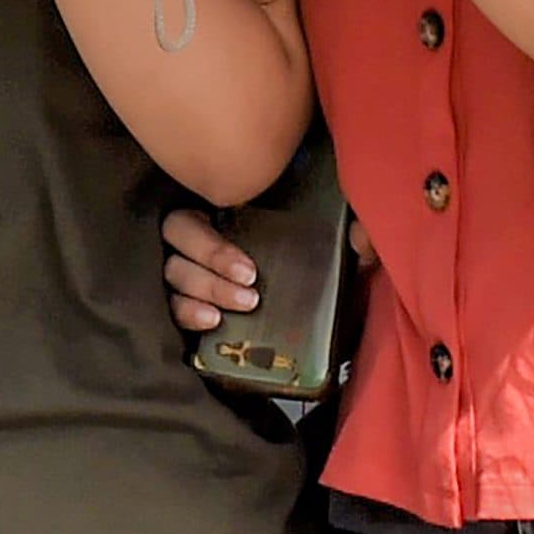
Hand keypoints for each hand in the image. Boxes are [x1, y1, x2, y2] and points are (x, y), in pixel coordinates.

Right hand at [162, 205, 378, 333]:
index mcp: (222, 211)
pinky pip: (171, 307)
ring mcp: (185, 270)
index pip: (194, 215)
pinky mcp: (183, 304)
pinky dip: (187, 313)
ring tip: (243, 307)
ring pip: (173, 273)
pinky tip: (212, 323)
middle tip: (251, 287)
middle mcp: (196, 236)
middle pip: (177, 240)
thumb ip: (350, 238)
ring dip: (205, 290)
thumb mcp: (331, 249)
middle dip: (212, 263)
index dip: (212, 243)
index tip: (251, 270)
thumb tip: (363, 239)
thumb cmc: (311, 266)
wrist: (308, 315)